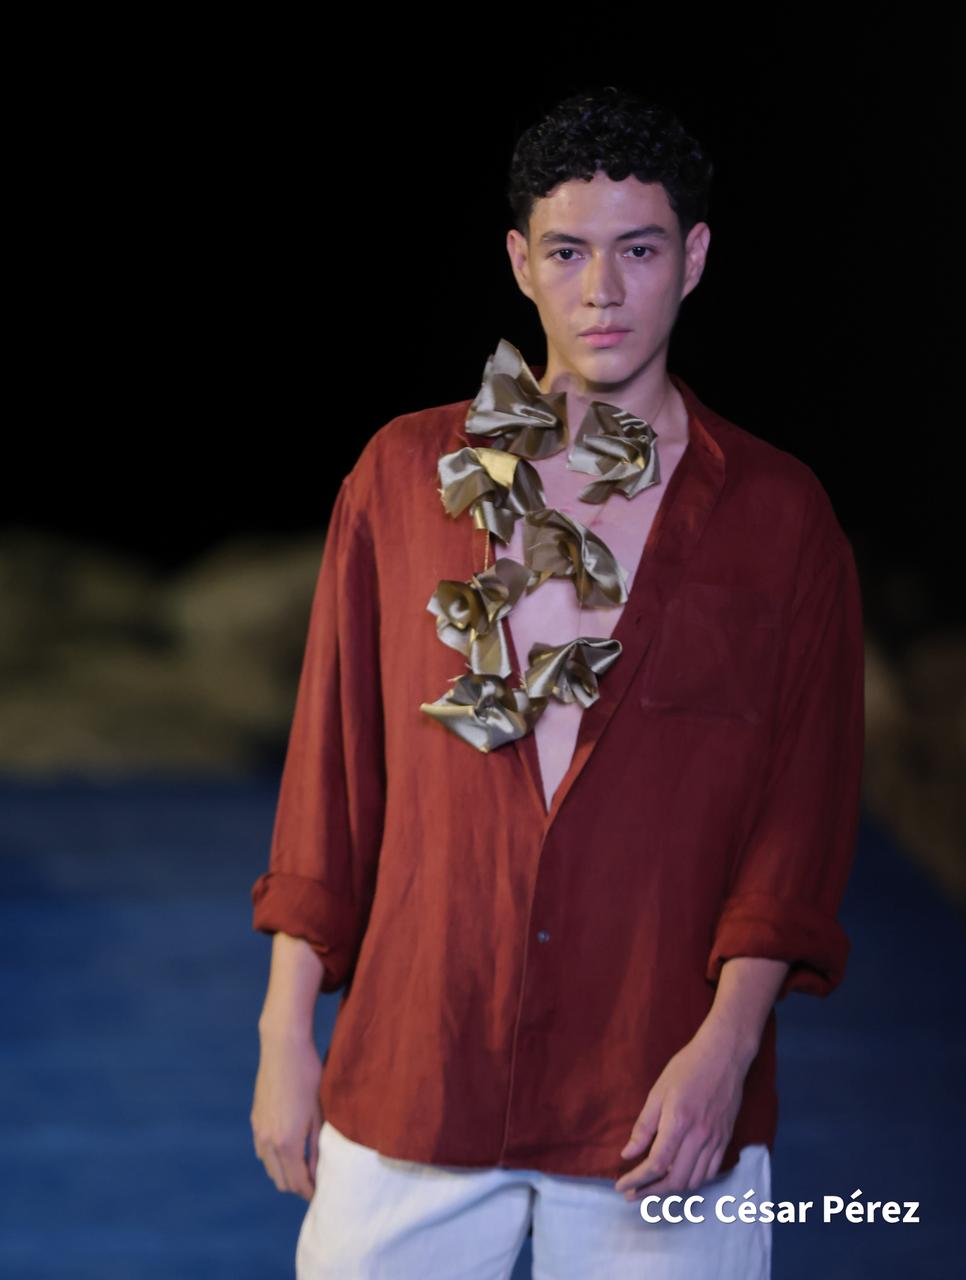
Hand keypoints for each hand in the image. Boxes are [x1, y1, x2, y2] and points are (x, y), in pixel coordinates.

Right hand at [251, 1028, 323, 1199]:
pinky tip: (287, 1148)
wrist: (283, 1047)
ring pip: (269, 1168)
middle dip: (298, 1186)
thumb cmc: (308, 1076)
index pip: (297, 1182)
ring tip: (304, 1166)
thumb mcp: (318, 1113)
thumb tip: (317, 1172)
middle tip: (315, 1181)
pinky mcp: (255, 1119)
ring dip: (285, 1172)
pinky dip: (274, 1158)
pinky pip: (262, 1151)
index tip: (322, 1192)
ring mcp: (258, 1131)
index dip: (310, 1192)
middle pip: (281, 1181)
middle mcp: (268, 1142)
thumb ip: (316, 1147)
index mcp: (286, 1143)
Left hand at [613, 1022, 749, 1201]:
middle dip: (652, 1192)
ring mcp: (715, 1140)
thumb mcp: (658, 1091)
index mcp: (678, 1122)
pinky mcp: (725, 1140)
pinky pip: (711, 1172)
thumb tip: (628, 1154)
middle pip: (675, 1180)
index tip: (621, 1187)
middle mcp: (699, 1136)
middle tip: (633, 1194)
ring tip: (653, 1189)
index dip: (637, 1181)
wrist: (724, 1055)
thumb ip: (644, 1126)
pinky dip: (694, 1181)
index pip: (656, 1164)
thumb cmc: (687, 1068)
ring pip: (694, 1181)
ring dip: (672, 1191)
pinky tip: (680, 1177)